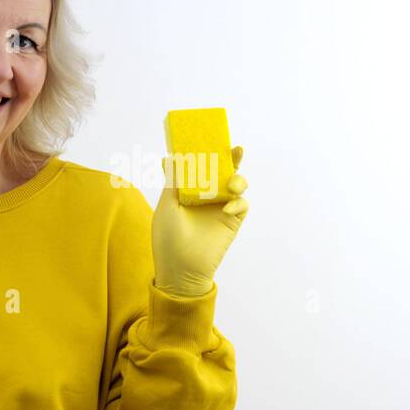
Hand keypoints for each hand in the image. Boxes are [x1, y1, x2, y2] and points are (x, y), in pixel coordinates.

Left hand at [152, 145, 249, 296]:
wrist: (181, 270)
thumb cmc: (168, 239)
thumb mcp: (167, 205)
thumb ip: (173, 181)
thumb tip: (169, 156)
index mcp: (190, 191)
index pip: (202, 166)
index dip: (208, 153)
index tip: (212, 139)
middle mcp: (207, 196)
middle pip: (223, 171)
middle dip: (231, 159)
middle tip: (236, 149)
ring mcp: (220, 208)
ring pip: (236, 185)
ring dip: (238, 179)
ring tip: (232, 183)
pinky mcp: (232, 221)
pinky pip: (242, 204)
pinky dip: (238, 202)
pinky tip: (226, 209)